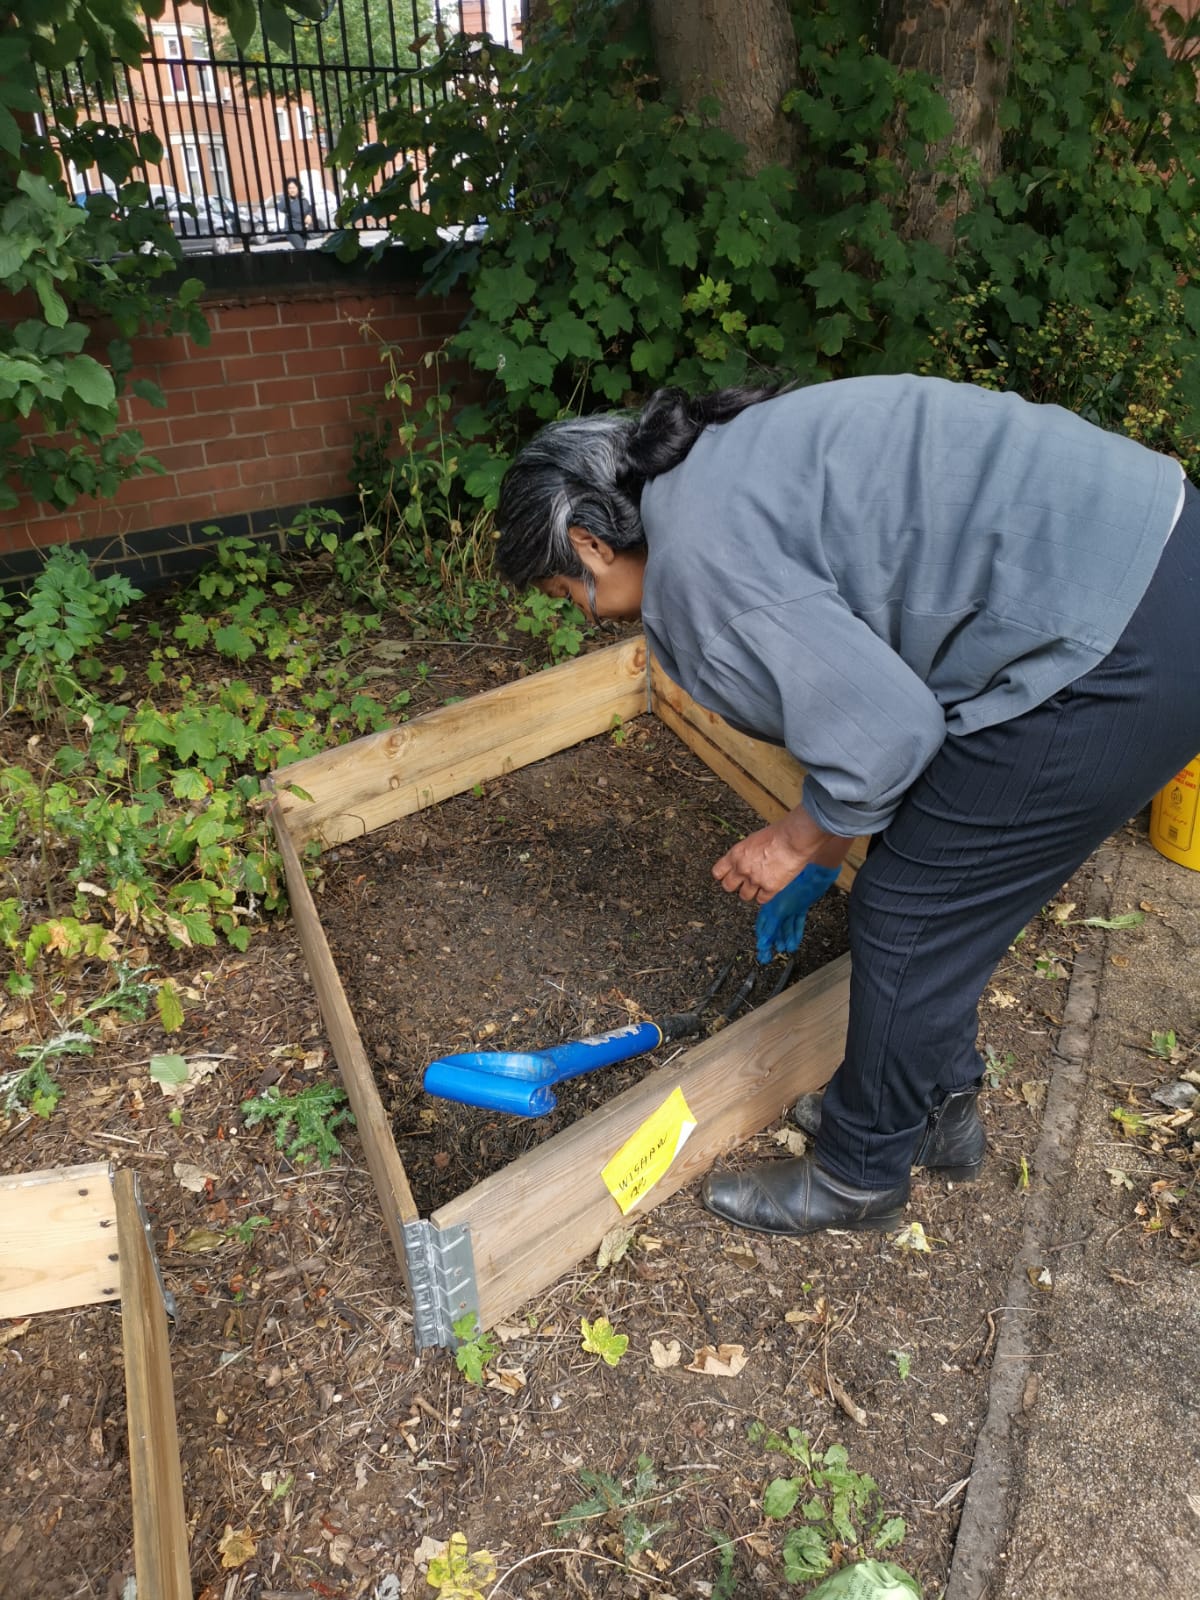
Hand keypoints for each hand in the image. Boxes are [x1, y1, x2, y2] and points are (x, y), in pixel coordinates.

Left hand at [712, 803, 850, 903]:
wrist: (793, 839)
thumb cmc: (778, 834)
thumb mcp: (753, 840)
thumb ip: (745, 853)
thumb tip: (746, 860)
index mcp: (736, 854)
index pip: (718, 872)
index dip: (724, 875)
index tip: (729, 875)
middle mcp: (742, 869)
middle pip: (728, 886)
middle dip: (736, 885)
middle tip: (744, 882)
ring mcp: (755, 880)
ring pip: (744, 896)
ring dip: (751, 892)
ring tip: (759, 885)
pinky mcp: (770, 888)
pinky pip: (762, 900)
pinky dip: (765, 895)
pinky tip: (770, 888)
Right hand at [754, 862, 840, 961]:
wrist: (813, 873)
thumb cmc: (794, 885)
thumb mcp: (778, 909)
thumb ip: (771, 926)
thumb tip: (764, 941)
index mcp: (769, 907)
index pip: (763, 927)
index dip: (763, 940)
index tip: (763, 951)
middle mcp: (778, 907)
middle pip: (774, 929)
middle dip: (772, 942)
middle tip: (770, 955)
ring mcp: (790, 907)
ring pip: (786, 927)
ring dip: (785, 938)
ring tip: (784, 949)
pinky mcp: (801, 906)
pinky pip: (797, 923)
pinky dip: (795, 933)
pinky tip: (795, 940)